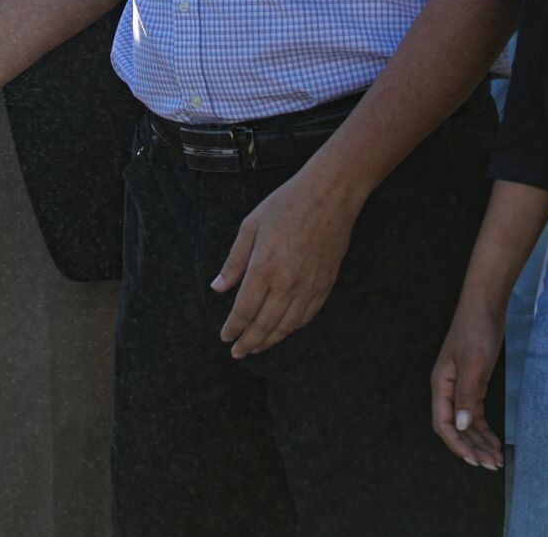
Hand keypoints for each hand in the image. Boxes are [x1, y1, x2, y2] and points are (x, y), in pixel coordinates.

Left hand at [212, 168, 359, 357]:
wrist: (329, 196)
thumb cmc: (286, 205)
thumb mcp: (251, 226)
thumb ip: (234, 261)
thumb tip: (218, 288)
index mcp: (264, 267)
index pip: (244, 310)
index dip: (233, 327)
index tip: (225, 337)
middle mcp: (287, 283)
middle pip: (265, 324)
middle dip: (248, 342)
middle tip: (237, 352)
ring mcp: (309, 286)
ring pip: (286, 325)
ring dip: (269, 340)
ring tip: (256, 348)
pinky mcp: (325, 284)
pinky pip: (306, 316)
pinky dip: (292, 328)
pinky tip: (282, 331)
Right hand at [430, 299, 505, 469]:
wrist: (485, 305)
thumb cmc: (476, 330)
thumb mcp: (473, 362)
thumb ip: (466, 395)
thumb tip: (460, 426)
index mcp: (441, 385)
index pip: (444, 424)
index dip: (457, 445)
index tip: (475, 460)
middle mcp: (448, 389)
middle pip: (456, 427)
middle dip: (472, 448)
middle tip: (492, 464)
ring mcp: (461, 387)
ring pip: (467, 423)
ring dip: (480, 441)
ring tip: (496, 459)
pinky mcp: (474, 383)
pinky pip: (476, 413)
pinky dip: (484, 428)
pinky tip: (495, 441)